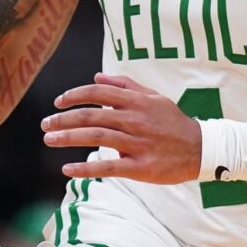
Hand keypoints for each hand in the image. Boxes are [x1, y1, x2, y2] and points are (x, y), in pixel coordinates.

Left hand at [41, 72, 200, 182]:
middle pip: (93, 116)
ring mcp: (138, 144)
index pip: (98, 93)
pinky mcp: (140, 167)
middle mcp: (135, 120)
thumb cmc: (173, 121)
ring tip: (49, 140)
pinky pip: (109, 168)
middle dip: (64, 119)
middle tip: (45, 124)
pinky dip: (86, 169)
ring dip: (69, 138)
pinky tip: (67, 169)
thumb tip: (97, 76)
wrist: (200, 149)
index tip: (58, 102)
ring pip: (97, 138)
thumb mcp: (153, 97)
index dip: (75, 96)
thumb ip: (125, 85)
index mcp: (137, 102)